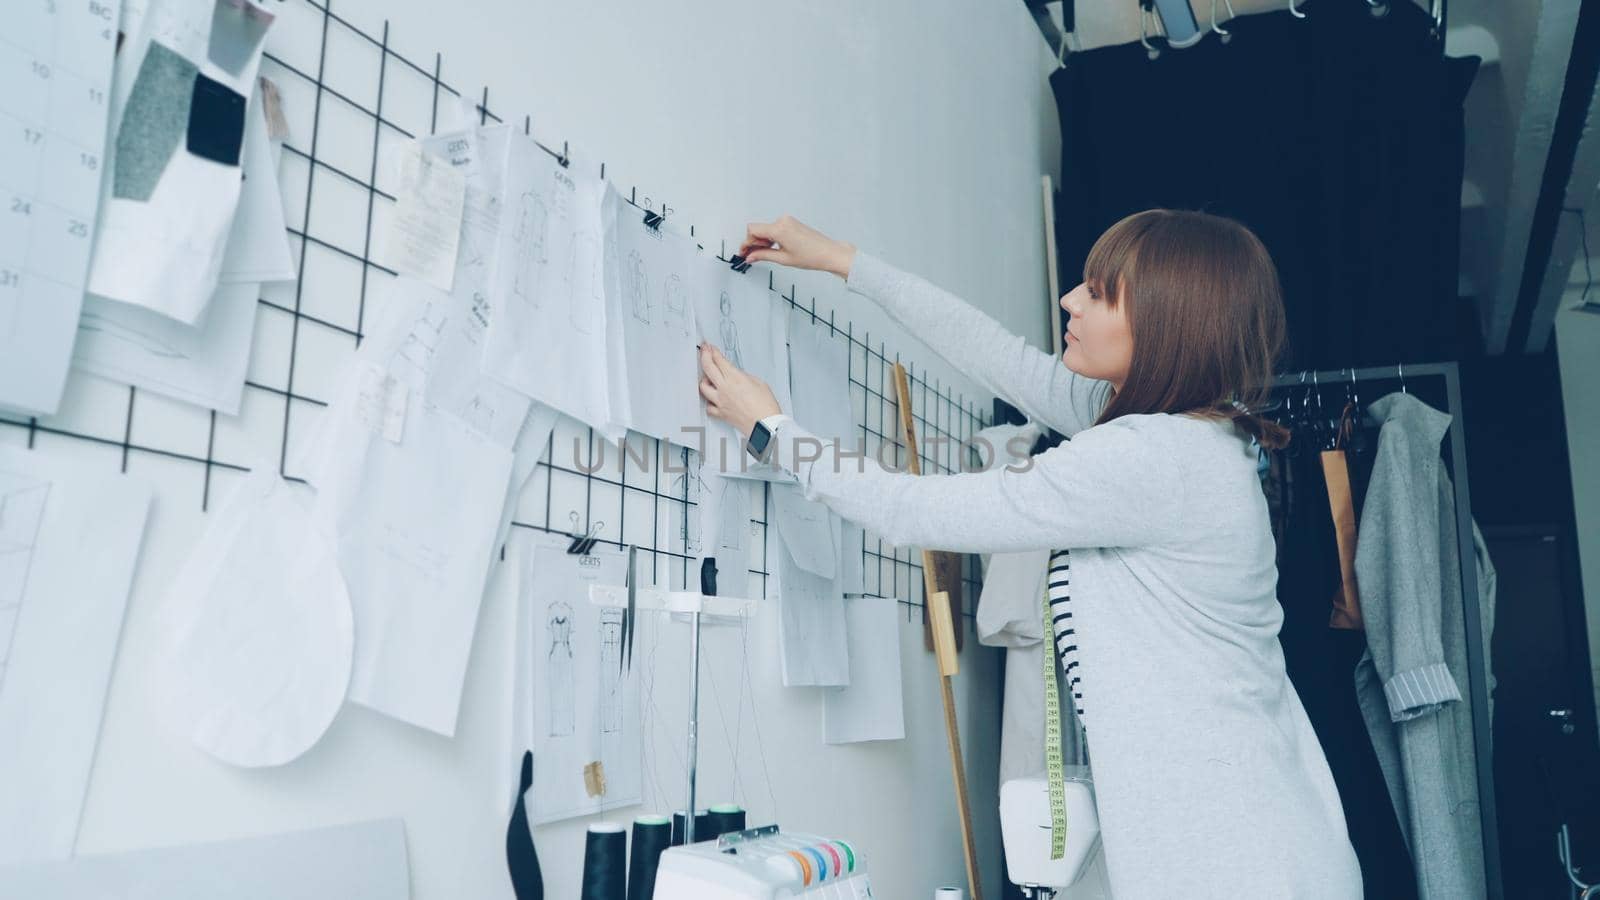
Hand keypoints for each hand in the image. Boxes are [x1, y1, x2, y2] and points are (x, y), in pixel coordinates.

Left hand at [699, 342, 779, 438]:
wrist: (766, 425)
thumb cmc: (766, 406)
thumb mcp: (759, 383)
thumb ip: (744, 376)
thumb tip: (737, 375)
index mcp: (735, 378)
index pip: (719, 360)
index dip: (713, 351)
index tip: (710, 347)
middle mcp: (725, 389)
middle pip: (707, 368)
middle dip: (704, 356)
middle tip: (704, 351)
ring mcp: (721, 402)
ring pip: (703, 387)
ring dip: (704, 379)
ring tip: (708, 376)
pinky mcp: (721, 413)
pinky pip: (708, 406)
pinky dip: (709, 401)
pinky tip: (712, 398)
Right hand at [737, 215, 856, 278]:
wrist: (829, 253)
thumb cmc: (812, 256)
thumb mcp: (783, 259)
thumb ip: (763, 256)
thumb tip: (751, 256)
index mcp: (779, 229)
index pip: (753, 231)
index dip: (746, 242)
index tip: (744, 253)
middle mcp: (782, 221)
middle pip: (758, 229)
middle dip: (753, 243)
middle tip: (752, 256)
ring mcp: (788, 221)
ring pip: (766, 229)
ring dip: (762, 241)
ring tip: (766, 254)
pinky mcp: (792, 223)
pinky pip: (774, 228)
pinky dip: (771, 238)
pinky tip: (774, 248)